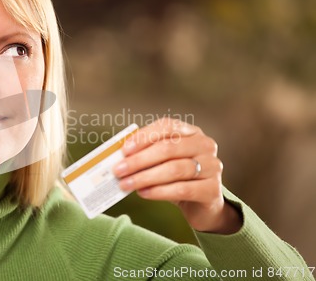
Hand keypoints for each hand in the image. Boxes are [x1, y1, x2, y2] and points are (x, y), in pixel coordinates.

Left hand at [113, 118, 241, 233]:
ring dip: (145, 177)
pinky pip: (182, 189)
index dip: (144, 137)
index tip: (124, 150)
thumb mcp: (161, 162)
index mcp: (191, 132)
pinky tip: (143, 193)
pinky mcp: (212, 190)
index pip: (167, 126)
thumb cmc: (176, 178)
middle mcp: (205, 145)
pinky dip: (159, 191)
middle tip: (118, 170)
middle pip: (169, 148)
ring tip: (126, 184)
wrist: (202, 205)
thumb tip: (119, 157)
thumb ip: (145, 154)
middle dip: (139, 160)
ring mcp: (212, 166)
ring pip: (174, 169)